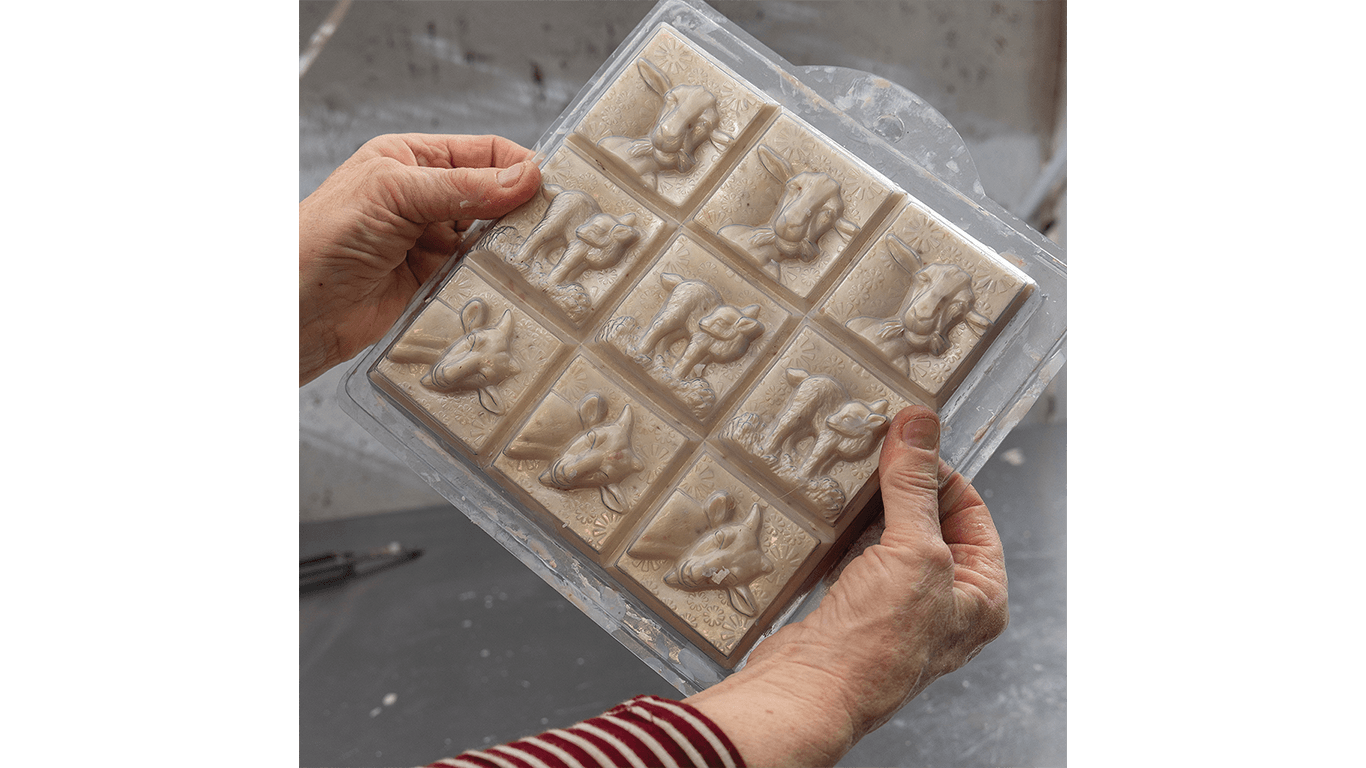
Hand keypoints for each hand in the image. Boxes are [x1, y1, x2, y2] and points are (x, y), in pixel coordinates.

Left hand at [299, 133, 541, 385]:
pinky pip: (476, 274)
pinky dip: (494, 278)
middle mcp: (424, 197)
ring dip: (509, 247)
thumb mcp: (395, 195)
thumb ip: (462, 187)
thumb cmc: (324, 238)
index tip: (550, 187)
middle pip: (492, 196)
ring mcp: (429, 241)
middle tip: (555, 226)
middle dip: (521, 208)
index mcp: (412, 160)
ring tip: (538, 256)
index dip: (519, 166)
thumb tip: (524, 175)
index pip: (483, 152)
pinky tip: (510, 281)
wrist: (297, 309)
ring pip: (489, 238)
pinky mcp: (432, 281)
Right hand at [686, 405, 1008, 767]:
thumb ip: (914, 485)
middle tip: (876, 453)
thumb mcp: (912, 551)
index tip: (909, 442)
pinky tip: (829, 517)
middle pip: (929, 523)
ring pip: (889, 538)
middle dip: (901, 488)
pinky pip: (856, 557)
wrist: (811, 689)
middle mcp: (944, 604)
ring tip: (850, 480)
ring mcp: (898, 608)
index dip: (941, 473)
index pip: (972, 513)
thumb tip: (920, 428)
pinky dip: (844, 534)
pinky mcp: (855, 609)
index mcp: (980, 595)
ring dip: (869, 510)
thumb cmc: (876, 644)